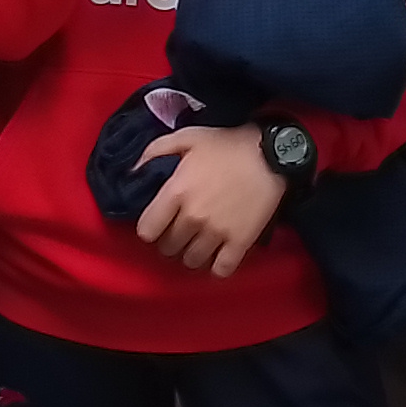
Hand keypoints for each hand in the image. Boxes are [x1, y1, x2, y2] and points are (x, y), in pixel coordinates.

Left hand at [136, 123, 286, 274]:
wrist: (271, 152)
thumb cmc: (227, 143)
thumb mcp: (187, 137)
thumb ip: (155, 151)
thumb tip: (133, 170)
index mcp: (175, 192)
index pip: (146, 231)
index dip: (150, 228)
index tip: (158, 224)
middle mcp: (193, 217)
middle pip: (168, 248)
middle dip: (171, 241)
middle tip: (181, 232)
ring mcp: (217, 232)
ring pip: (192, 261)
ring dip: (192, 254)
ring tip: (199, 243)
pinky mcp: (240, 241)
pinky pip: (221, 269)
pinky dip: (218, 266)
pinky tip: (219, 255)